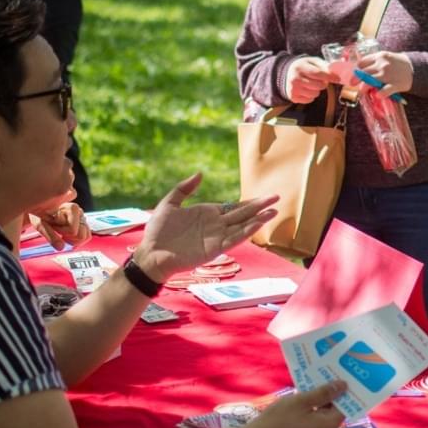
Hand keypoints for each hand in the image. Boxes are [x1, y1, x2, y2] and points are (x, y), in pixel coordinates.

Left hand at [28, 189, 90, 247]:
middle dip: (68, 236)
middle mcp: (80, 212)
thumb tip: (61, 248)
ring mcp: (82, 217)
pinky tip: (67, 236)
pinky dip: (77, 240)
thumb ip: (50, 235)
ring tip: (62, 233)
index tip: (52, 223)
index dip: (61, 230)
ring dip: (73, 239)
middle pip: (80, 235)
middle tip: (57, 230)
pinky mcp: (83, 223)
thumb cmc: (39, 213)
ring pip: (85, 236)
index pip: (72, 230)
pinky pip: (87, 236)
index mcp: (72, 208)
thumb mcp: (40, 223)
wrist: (40, 204)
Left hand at [133, 173, 278, 279]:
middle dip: (260, 206)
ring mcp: (217, 237)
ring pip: (242, 226)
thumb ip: (184, 188)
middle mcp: (216, 225)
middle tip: (277, 198)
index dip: (250, 202)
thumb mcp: (169, 204)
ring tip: (273, 211)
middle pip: (243, 214)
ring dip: (258, 219)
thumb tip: (200, 173)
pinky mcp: (214, 249)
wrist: (150, 253)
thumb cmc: (158, 231)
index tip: (265, 197)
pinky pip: (233, 239)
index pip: (233, 207)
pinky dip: (246, 232)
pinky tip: (257, 224)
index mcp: (208, 214)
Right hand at [243, 381, 346, 427]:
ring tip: (319, 377)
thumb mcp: (302, 400)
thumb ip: (324, 393)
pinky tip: (308, 391)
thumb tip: (343, 385)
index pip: (345, 406)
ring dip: (322, 397)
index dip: (346, 390)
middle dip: (333, 391)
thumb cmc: (280, 418)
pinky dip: (314, 405)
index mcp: (328, 426)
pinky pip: (316, 417)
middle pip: (335, 409)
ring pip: (324, 412)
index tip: (346, 375)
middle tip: (332, 371)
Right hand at [284, 57, 336, 103]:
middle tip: (320, 80)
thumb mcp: (312, 61)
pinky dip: (311, 96)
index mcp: (300, 67)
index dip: (330, 77)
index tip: (337, 79)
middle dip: (323, 83)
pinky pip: (310, 100)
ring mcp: (294, 89)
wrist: (285, 73)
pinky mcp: (293, 97)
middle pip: (319, 85)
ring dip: (317, 90)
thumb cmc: (302, 66)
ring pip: (315, 94)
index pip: (318, 74)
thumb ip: (323, 65)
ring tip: (312, 84)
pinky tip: (307, 89)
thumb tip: (335, 73)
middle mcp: (296, 79)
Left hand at [355, 51, 412, 96]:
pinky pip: (385, 90)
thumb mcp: (385, 57)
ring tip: (362, 91)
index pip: (362, 63)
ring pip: (371, 81)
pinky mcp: (395, 84)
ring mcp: (388, 75)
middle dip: (356, 80)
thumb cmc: (396, 63)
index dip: (357, 70)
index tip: (355, 75)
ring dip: (364, 87)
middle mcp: (382, 65)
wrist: (414, 67)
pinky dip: (380, 93)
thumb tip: (359, 70)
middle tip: (353, 84)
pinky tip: (377, 95)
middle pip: (364, 73)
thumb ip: (373, 62)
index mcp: (379, 56)